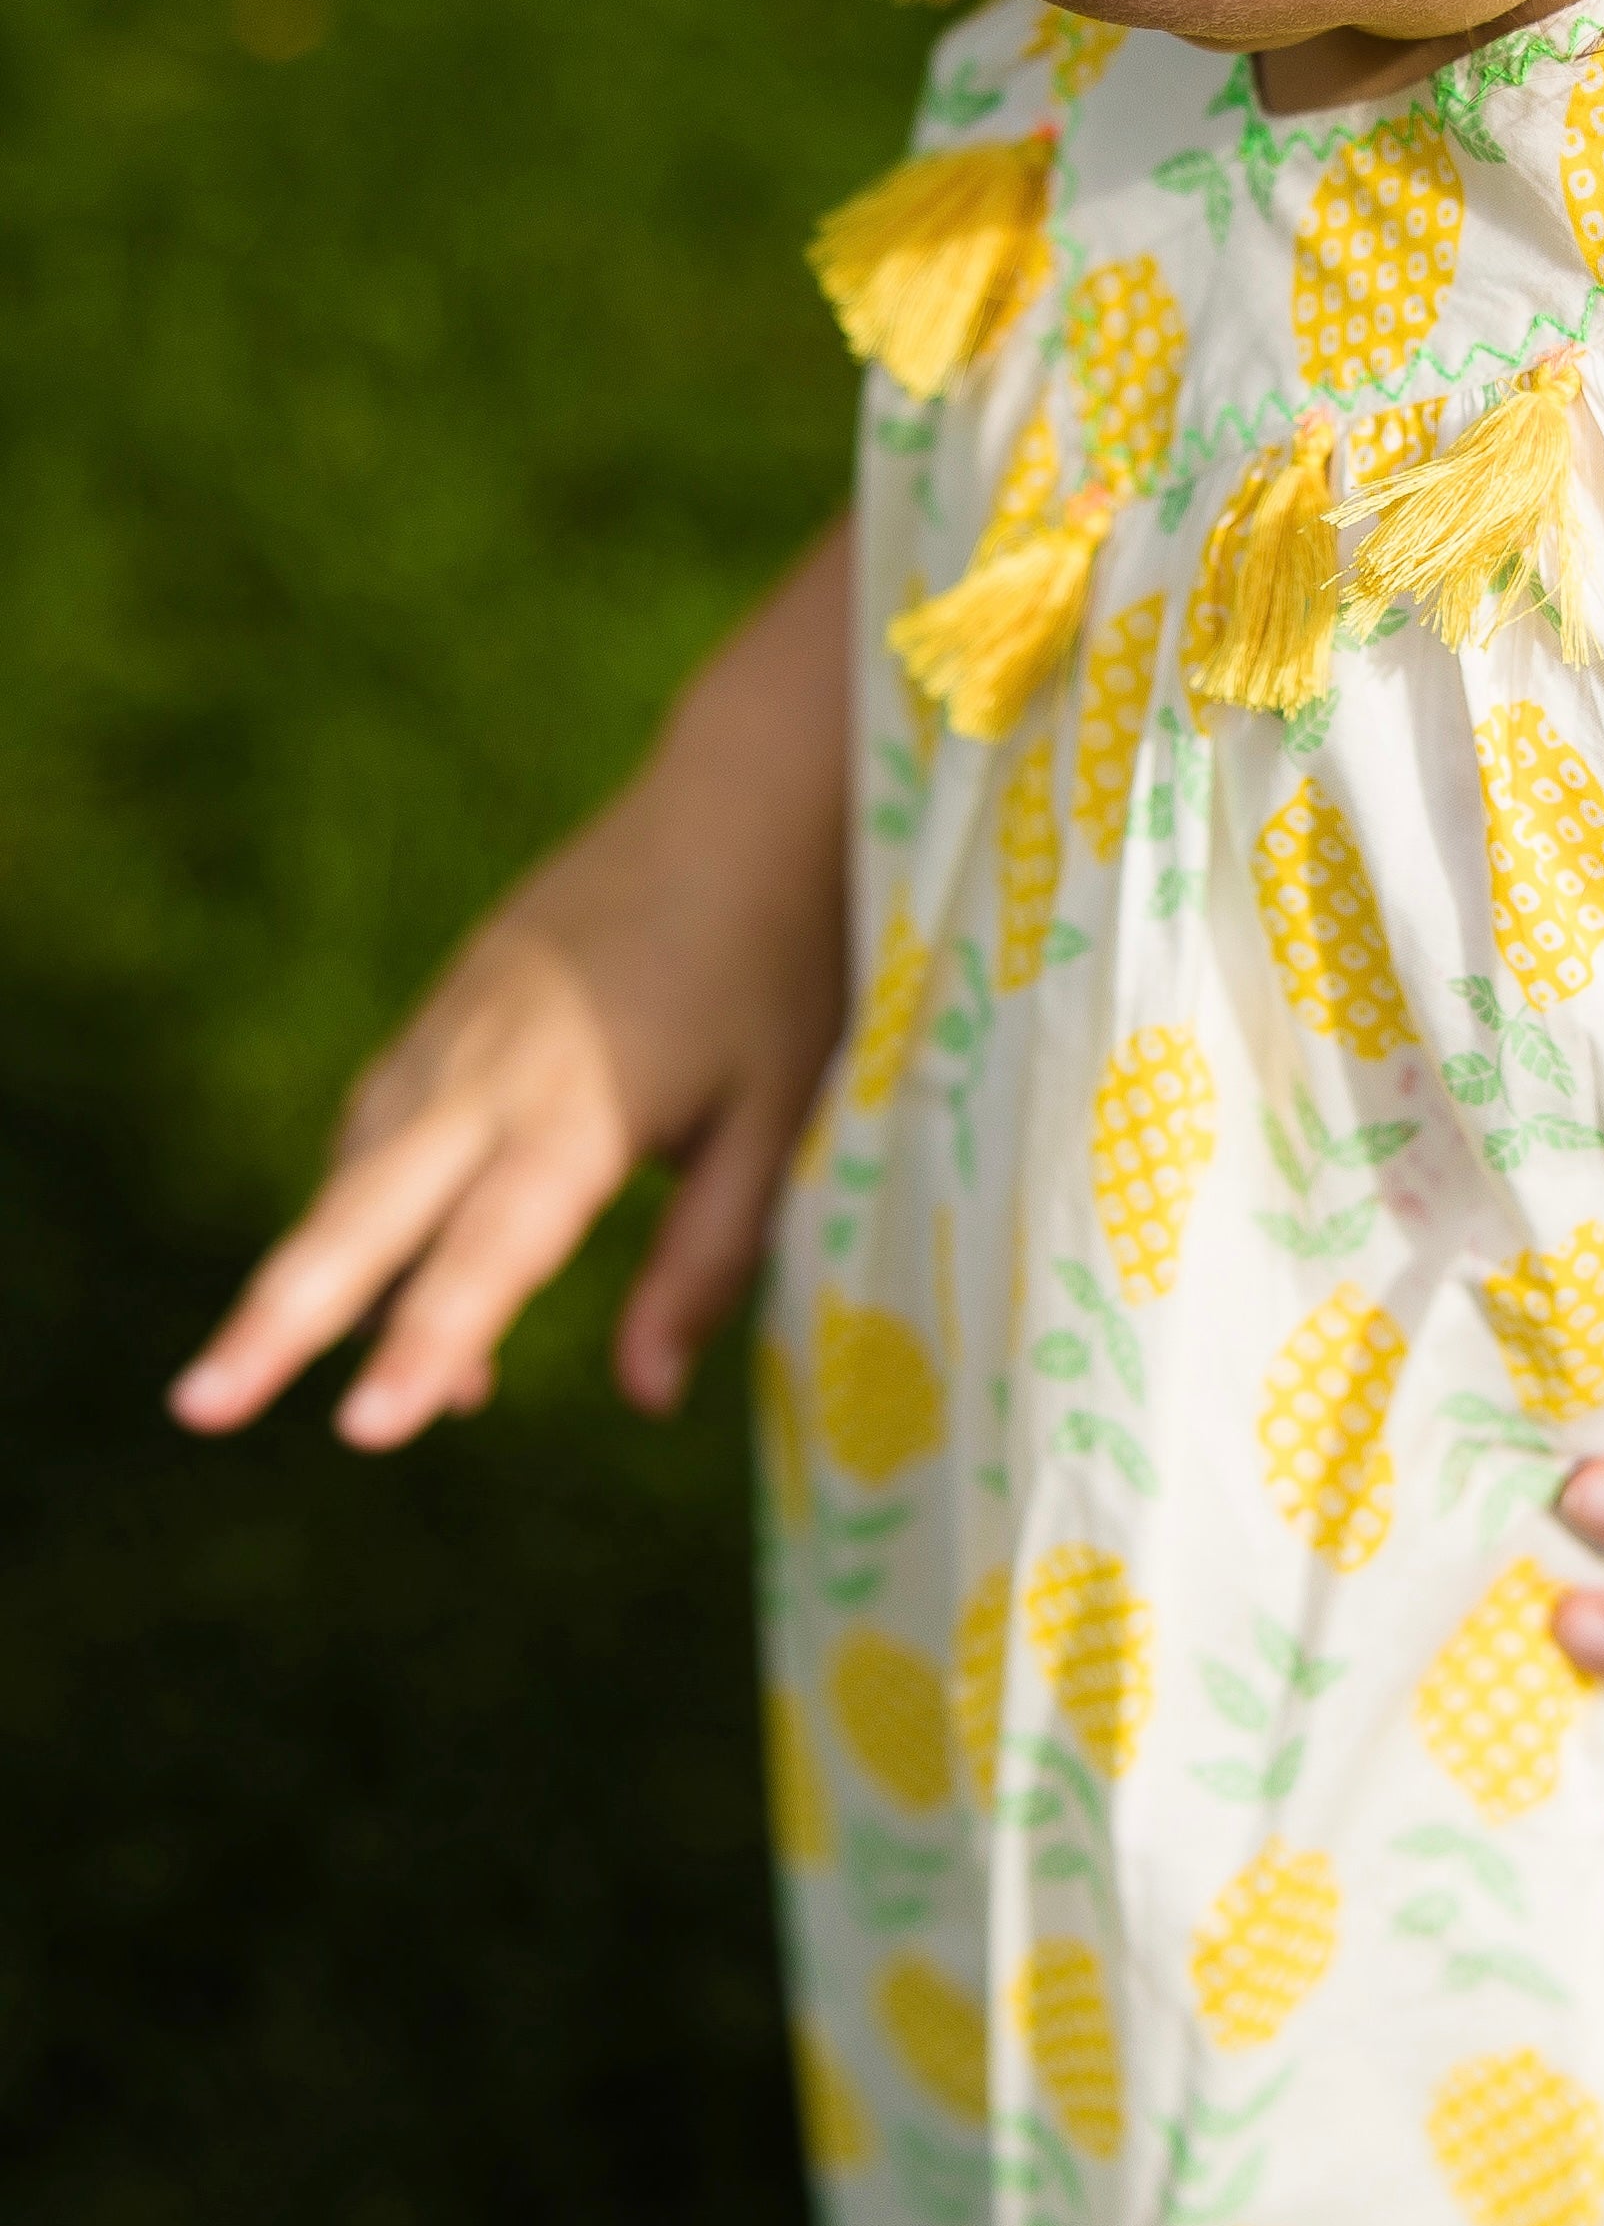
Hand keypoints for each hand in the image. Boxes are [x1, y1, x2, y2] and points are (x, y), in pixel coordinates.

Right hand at [169, 529, 851, 1448]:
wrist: (742, 798)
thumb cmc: (781, 965)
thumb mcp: (778, 1116)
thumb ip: (706, 1256)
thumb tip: (649, 1397)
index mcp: (582, 1108)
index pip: (491, 1252)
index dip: (428, 1341)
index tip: (368, 1428)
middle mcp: (492, 1071)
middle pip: (367, 1211)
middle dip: (279, 1318)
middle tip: (200, 1408)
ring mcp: (457, 1027)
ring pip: (357, 1164)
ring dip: (316, 1265)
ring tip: (283, 1364)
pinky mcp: (450, 1000)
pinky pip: (377, 1115)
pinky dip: (356, 1195)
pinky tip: (378, 1252)